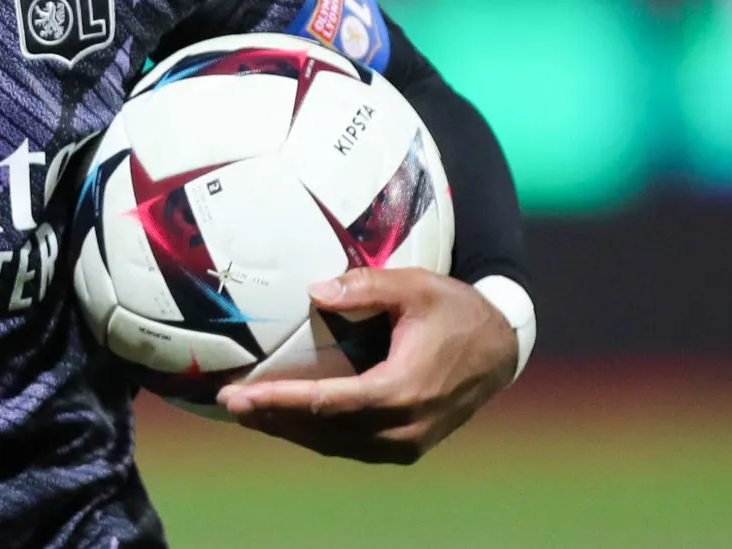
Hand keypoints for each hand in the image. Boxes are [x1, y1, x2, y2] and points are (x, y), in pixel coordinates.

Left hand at [215, 268, 517, 463]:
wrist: (501, 349)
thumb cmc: (455, 310)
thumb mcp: (415, 286)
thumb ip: (366, 286)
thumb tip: (314, 291)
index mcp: (403, 390)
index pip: (329, 402)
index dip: (280, 400)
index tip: (240, 394)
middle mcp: (404, 427)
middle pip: (325, 430)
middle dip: (273, 418)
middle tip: (229, 402)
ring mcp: (407, 442)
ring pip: (336, 443)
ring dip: (289, 430)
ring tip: (247, 412)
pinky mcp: (407, 446)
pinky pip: (352, 445)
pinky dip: (316, 435)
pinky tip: (287, 420)